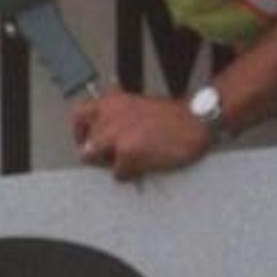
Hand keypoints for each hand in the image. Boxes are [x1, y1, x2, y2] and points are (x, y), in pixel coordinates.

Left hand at [71, 86, 208, 180]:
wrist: (196, 121)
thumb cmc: (175, 117)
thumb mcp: (140, 105)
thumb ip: (120, 116)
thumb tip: (107, 137)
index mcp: (113, 101)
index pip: (80, 114)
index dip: (81, 132)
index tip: (87, 141)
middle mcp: (109, 115)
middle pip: (84, 143)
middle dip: (96, 153)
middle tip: (109, 159)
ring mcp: (116, 135)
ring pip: (92, 158)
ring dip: (108, 164)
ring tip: (128, 163)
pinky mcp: (127, 154)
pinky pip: (117, 174)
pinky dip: (129, 175)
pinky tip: (143, 167)